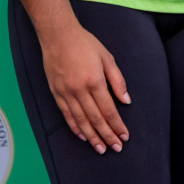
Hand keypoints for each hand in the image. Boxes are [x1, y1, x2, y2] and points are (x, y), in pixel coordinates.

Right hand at [40, 21, 130, 153]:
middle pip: (96, 119)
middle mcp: (79, 90)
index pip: (109, 110)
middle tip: (116, 148)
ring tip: (101, 148)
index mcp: (95, 81)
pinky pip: (66, 115)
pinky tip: (83, 136)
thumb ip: (117, 80)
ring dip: (92, 137)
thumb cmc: (85, 43)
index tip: (124, 136)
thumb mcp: (107, 57)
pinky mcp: (56, 93)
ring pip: (80, 121)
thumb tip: (126, 100)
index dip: (117, 125)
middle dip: (107, 136)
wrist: (58, 35)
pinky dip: (75, 128)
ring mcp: (66, 93)